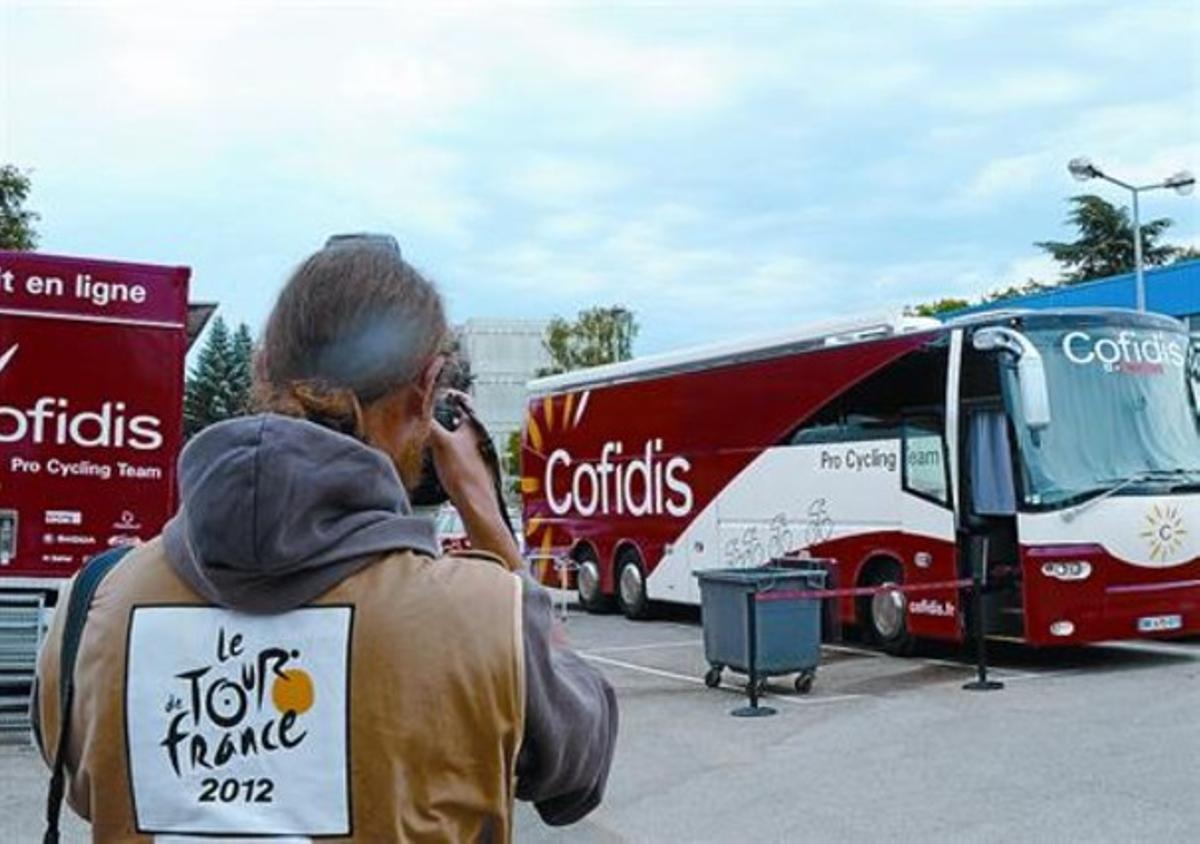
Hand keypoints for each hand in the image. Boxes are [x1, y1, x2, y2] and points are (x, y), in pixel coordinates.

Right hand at [427, 392, 522, 570]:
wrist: (476, 506)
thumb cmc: (465, 477)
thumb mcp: (440, 443)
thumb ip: (428, 424)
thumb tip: (415, 410)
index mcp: (474, 426)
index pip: (463, 401)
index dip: (448, 395)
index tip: (434, 393)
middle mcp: (477, 437)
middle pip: (457, 418)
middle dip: (440, 416)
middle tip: (424, 415)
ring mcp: (474, 452)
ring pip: (455, 436)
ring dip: (440, 434)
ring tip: (426, 436)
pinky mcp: (469, 467)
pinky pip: (454, 452)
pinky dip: (443, 450)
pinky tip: (433, 458)